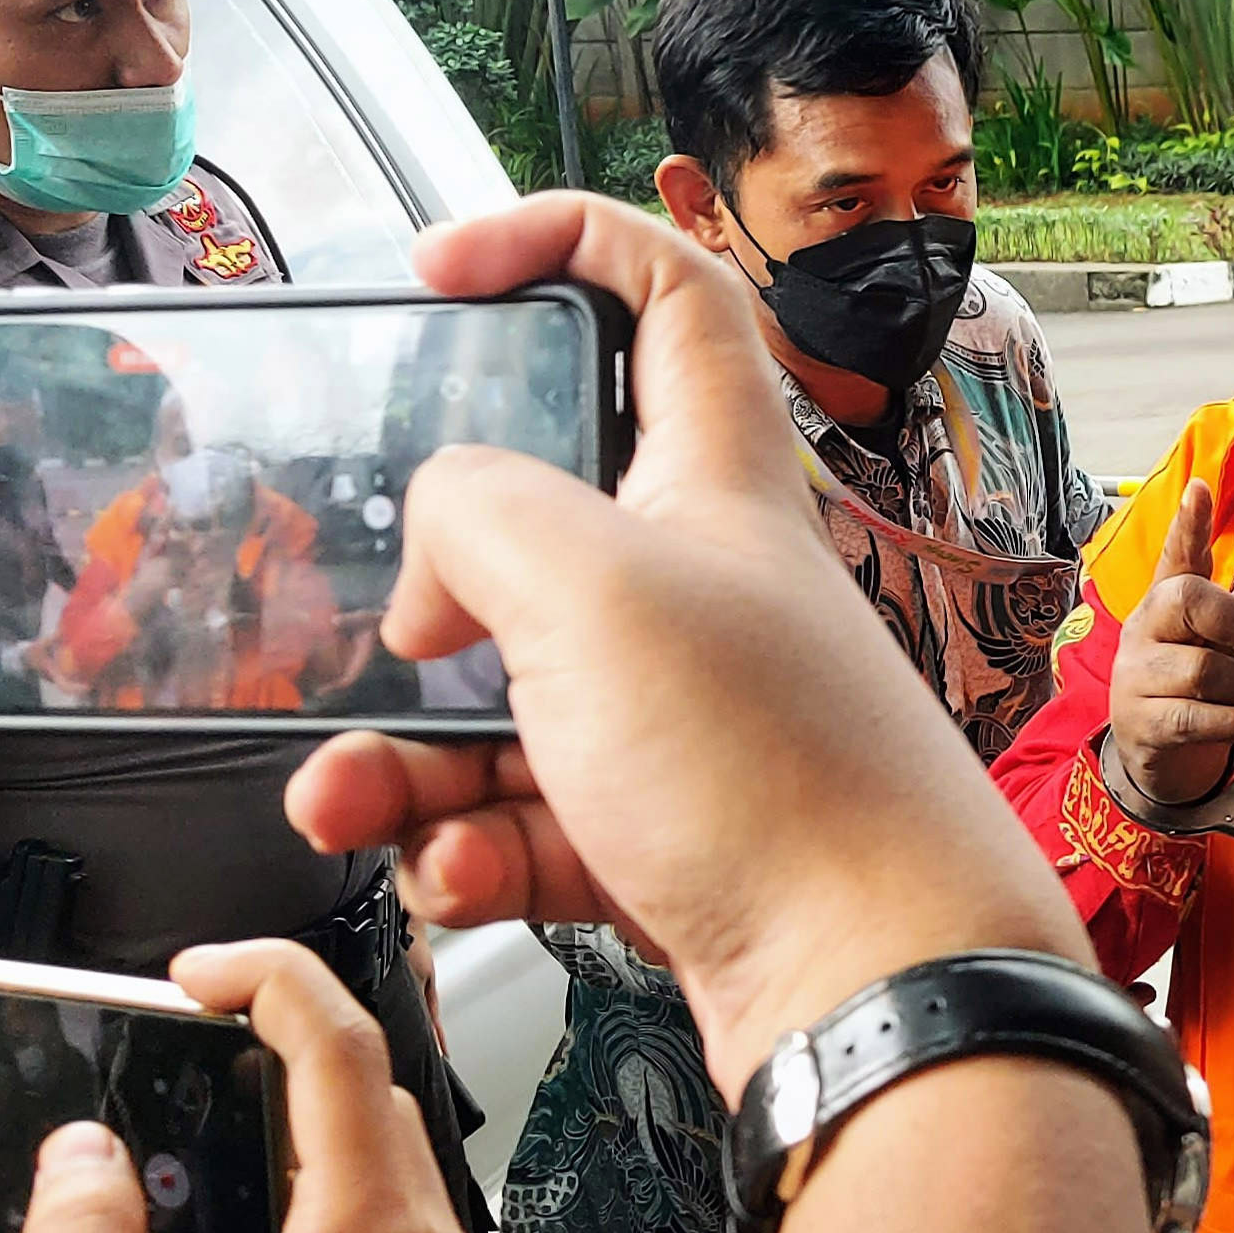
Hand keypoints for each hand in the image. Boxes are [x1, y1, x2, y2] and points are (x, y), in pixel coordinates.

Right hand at [10, 940, 487, 1232]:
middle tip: (201, 1028)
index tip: (204, 969)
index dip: (272, 979)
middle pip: (379, 1098)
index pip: (343, 1051)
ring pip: (393, 1164)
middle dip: (292, 1042)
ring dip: (312, 1119)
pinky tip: (253, 1220)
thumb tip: (82, 1155)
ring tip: (216, 1111)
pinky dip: (329, 1192)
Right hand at [282, 193, 1094, 1092]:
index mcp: (720, 484)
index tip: (452, 264)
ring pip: (520, 703)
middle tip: (386, 633)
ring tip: (352, 800)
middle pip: (548, 537)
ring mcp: (700, 723)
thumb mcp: (588, 586)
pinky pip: (537, 824)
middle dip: (431, 591)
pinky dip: (476, 849)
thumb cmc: (784, 778)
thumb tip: (439, 544)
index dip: (566, 244)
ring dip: (414, 757)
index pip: (671, 300)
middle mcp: (716, 593)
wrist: (881, 988)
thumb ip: (478, 513)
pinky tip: (458, 877)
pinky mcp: (680, 842)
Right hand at [1107, 479, 1233, 805]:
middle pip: (1189, 601)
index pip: (1176, 554)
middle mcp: (1145, 627)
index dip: (1188, 524)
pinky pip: (1194, 717)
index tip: (1200, 489)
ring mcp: (1136, 674)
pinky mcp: (1142, 721)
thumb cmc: (1203, 682)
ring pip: (1201, 669)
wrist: (1160, 750)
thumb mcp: (1233, 641)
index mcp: (1169, 599)